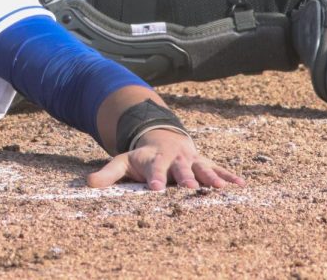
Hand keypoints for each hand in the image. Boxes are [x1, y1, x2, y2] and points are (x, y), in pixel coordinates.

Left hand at [86, 128, 244, 190]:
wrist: (162, 137)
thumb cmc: (141, 157)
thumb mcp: (121, 162)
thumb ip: (107, 174)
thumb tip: (86, 184)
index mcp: (154, 159)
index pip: (153, 169)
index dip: (154, 178)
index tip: (155, 189)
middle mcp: (174, 159)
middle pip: (180, 169)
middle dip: (185, 177)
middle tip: (190, 188)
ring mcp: (191, 159)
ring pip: (202, 168)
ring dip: (210, 177)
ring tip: (219, 188)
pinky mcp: (204, 162)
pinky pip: (218, 169)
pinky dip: (229, 176)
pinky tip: (240, 185)